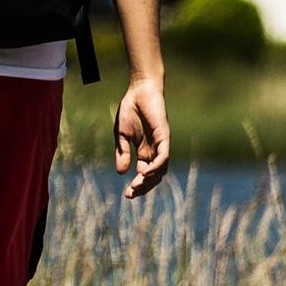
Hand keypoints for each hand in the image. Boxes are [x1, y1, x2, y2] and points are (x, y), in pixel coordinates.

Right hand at [114, 78, 169, 199]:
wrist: (139, 90)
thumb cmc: (130, 109)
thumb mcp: (121, 135)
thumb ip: (122, 152)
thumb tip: (121, 172)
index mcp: (144, 151)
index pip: (143, 174)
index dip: (137, 186)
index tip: (126, 195)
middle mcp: (154, 151)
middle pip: (153, 176)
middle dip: (143, 187)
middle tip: (130, 194)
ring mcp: (160, 144)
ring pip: (161, 169)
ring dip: (150, 180)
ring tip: (136, 185)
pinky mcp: (164, 137)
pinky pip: (164, 156)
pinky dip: (156, 167)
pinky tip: (145, 172)